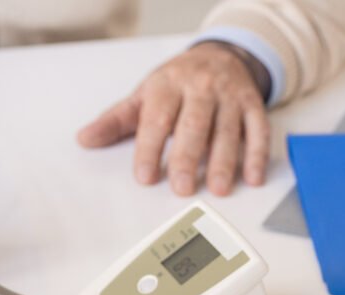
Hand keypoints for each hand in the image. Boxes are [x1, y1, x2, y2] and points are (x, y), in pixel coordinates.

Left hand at [77, 42, 269, 196]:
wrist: (220, 55)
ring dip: (224, 161)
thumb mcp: (143, 97)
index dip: (149, 149)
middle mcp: (200, 89)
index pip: (157, 120)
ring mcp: (229, 97)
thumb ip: (115, 122)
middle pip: (194, 125)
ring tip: (218, 188)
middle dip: (188, 157)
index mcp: (167, 86)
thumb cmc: (177, 83)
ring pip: (228, 130)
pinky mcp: (253, 105)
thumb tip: (85, 139)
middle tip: (182, 188)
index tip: (144, 176)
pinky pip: (258, 129)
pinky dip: (257, 154)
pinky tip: (252, 176)